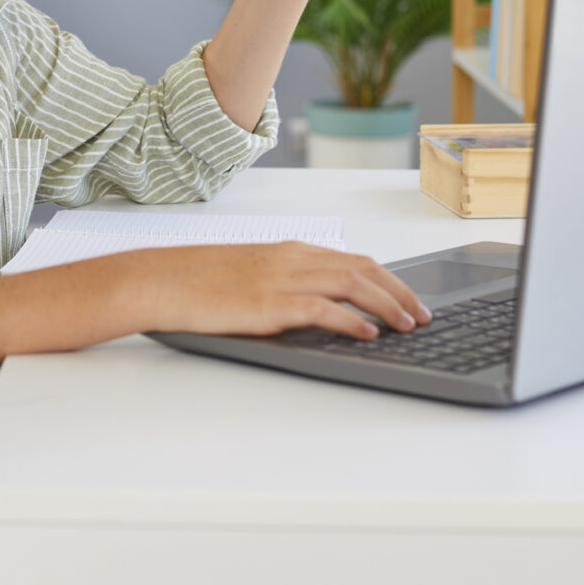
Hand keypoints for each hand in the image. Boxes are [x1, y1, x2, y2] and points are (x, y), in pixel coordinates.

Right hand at [139, 241, 431, 339]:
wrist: (160, 280)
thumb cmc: (198, 281)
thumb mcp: (249, 274)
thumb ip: (284, 282)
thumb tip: (317, 306)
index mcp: (289, 250)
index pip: (355, 260)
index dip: (390, 280)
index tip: (410, 300)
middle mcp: (292, 258)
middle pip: (364, 269)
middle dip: (401, 292)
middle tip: (424, 316)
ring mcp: (281, 279)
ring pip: (353, 284)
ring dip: (388, 306)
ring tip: (408, 327)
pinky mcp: (269, 303)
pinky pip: (323, 309)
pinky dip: (353, 321)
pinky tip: (368, 334)